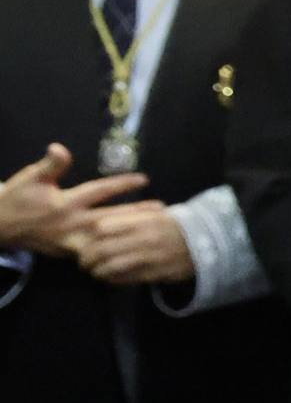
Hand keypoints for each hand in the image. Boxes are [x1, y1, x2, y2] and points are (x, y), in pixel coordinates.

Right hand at [0, 144, 149, 256]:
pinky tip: (132, 250)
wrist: (0, 224)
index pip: (100, 191)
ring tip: (152, 228)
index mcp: (65, 203)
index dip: (122, 184)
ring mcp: (71, 241)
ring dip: (129, 233)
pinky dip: (114, 251)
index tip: (144, 179)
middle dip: (137, 214)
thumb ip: (49, 165)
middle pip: (112, 218)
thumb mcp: (30, 178)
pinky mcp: (69, 252)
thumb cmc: (17, 198)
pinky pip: (97, 254)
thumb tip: (59, 148)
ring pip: (107, 238)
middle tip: (162, 210)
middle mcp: (72, 224)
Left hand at [69, 201, 195, 285]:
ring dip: (97, 271)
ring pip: (112, 266)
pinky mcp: (155, 274)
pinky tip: (108, 278)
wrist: (207, 242)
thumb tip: (98, 223)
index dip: (89, 235)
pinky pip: (126, 279)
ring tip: (94, 271)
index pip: (102, 227)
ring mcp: (149, 258)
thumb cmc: (174, 226)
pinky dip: (112, 279)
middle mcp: (144, 239)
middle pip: (102, 249)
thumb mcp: (155, 213)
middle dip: (87, 258)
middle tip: (83, 261)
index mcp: (142, 221)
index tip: (85, 240)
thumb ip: (129, 216)